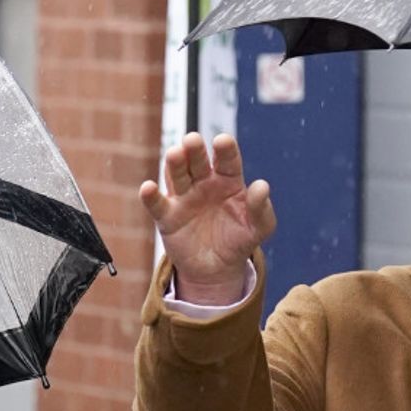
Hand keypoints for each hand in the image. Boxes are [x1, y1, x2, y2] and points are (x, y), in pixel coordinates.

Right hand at [139, 132, 275, 304]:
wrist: (217, 269)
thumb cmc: (239, 240)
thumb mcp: (258, 228)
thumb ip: (261, 208)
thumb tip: (262, 186)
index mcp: (228, 180)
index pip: (227, 160)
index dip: (225, 149)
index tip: (223, 140)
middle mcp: (204, 183)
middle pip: (198, 161)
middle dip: (194, 150)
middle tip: (192, 140)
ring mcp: (184, 197)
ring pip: (177, 175)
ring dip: (174, 163)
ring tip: (175, 154)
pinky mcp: (167, 217)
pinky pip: (157, 204)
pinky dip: (150, 196)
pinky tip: (148, 188)